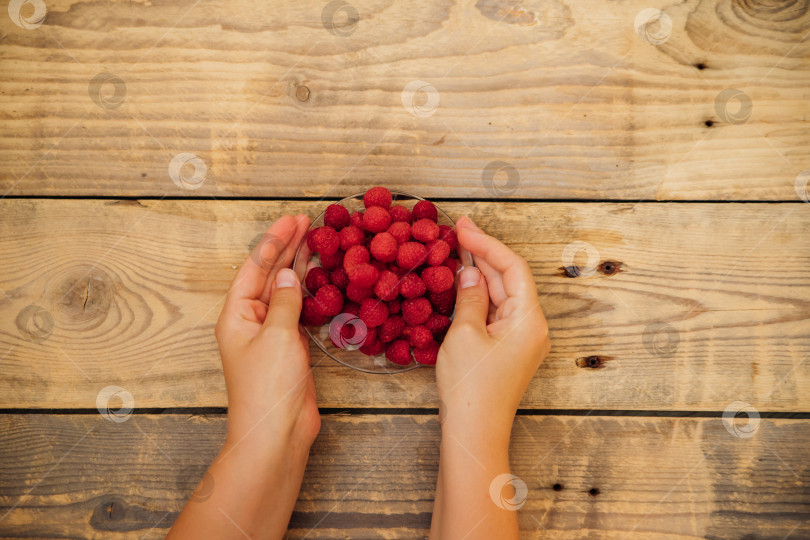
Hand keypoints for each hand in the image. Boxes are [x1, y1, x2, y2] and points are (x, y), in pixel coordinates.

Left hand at [215, 213, 319, 447]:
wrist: (277, 433)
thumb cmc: (268, 387)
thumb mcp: (277, 336)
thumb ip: (285, 301)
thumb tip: (290, 275)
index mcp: (237, 314)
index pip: (255, 267)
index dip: (274, 241)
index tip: (293, 219)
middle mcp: (251, 321)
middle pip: (270, 275)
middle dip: (288, 248)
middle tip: (309, 222)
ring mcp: (271, 334)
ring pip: (286, 291)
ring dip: (299, 266)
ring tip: (315, 241)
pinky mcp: (290, 348)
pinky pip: (298, 311)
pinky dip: (309, 293)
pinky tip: (319, 278)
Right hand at [429, 215, 549, 539]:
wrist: (474, 433)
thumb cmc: (471, 387)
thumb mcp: (464, 333)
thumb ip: (469, 296)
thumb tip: (468, 273)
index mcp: (529, 319)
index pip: (512, 267)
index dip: (486, 243)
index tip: (463, 226)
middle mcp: (531, 326)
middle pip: (509, 278)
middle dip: (482, 254)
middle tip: (456, 230)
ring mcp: (520, 339)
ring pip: (501, 294)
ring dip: (479, 272)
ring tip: (455, 248)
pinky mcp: (506, 349)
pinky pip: (494, 312)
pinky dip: (478, 295)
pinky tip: (461, 282)